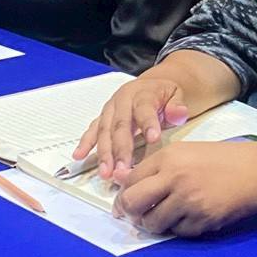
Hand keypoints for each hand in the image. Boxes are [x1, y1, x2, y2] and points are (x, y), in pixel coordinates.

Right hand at [72, 76, 191, 181]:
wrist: (155, 83)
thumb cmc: (165, 93)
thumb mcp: (178, 94)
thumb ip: (177, 105)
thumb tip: (178, 113)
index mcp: (142, 93)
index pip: (144, 109)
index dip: (148, 124)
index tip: (153, 139)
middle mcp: (122, 100)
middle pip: (120, 125)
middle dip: (120, 149)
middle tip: (123, 169)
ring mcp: (111, 109)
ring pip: (104, 131)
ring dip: (103, 153)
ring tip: (105, 172)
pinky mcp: (104, 117)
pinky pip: (93, 130)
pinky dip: (85, 143)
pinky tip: (79, 156)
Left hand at [114, 140, 256, 236]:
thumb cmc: (222, 160)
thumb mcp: (186, 152)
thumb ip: (156, 166)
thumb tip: (125, 183)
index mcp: (169, 158)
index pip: (130, 180)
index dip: (123, 194)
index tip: (123, 202)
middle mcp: (174, 178)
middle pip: (133, 203)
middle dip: (129, 212)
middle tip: (133, 216)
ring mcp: (188, 201)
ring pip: (153, 223)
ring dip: (153, 224)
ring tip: (162, 217)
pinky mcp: (202, 220)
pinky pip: (178, 232)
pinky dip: (179, 228)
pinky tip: (188, 217)